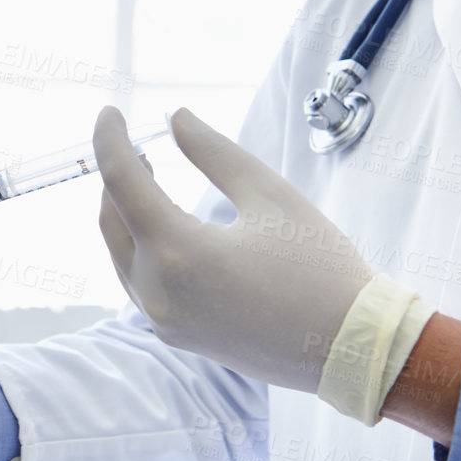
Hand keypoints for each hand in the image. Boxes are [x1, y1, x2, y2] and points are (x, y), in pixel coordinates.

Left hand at [93, 105, 372, 393]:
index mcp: (178, 252)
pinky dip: (141, 246)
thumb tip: (174, 119)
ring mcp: (164, 320)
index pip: (122, 181)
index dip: (110, 139)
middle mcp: (158, 292)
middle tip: (139, 145)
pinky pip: (139, 282)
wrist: (351, 350)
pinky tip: (166, 223)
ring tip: (150, 176)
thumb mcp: (269, 195)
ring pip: (120, 254)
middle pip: (111, 220)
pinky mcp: (176, 336)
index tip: (110, 111)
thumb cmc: (320, 269)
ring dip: (125, 212)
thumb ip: (214, 152)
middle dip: (117, 176)